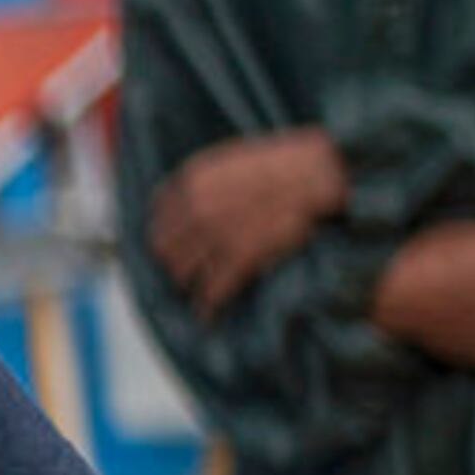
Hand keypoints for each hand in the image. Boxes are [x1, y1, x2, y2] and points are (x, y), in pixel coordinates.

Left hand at [149, 129, 347, 316]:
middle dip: (172, 262)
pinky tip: (207, 314)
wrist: (317, 171)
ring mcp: (217, 234)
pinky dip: (207, 305)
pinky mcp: (240, 256)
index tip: (172, 245)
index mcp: (191, 181)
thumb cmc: (281, 162)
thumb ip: (201, 181)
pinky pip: (211, 290)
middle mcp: (197, 208)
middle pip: (165, 250)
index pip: (157, 219)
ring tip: (195, 290)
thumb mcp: (229, 159)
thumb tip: (183, 202)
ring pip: (182, 273)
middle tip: (184, 271)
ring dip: (187, 284)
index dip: (164, 235)